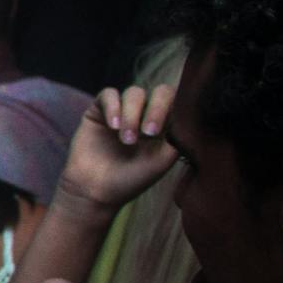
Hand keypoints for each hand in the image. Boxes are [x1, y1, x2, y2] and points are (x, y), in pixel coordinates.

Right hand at [52, 84, 179, 213]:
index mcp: (166, 126)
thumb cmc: (131, 179)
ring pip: (134, 93)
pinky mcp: (99, 110)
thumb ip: (177, 136)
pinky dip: (113, 107)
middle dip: (157, 109)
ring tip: (126, 140)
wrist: (95, 191)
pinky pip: (108, 94)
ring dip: (132, 115)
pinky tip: (113, 126)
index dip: (176, 108)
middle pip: (160, 92)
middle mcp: (146, 114)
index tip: (165, 132)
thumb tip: (187, 114)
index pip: (179, 103)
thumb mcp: (162, 160)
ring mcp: (122, 110)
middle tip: (149, 132)